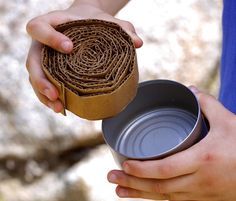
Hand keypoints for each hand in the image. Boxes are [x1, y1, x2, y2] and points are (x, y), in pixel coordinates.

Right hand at [26, 3, 142, 112]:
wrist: (83, 25)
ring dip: (43, 95)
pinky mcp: (48, 71)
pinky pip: (42, 85)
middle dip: (41, 79)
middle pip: (32, 61)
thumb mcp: (107, 22)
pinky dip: (48, 98)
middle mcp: (41, 43)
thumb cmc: (92, 22)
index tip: (69, 48)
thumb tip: (138, 43)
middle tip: (56, 93)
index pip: (39, 28)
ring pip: (35, 77)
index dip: (49, 38)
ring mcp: (43, 58)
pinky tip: (61, 108)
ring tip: (59, 107)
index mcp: (51, 24)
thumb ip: (122, 28)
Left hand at [107, 88, 235, 200]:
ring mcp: (201, 194)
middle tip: (111, 176)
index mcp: (203, 159)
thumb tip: (191, 90)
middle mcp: (199, 180)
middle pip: (159, 186)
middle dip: (132, 183)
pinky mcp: (204, 200)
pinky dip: (157, 199)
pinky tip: (144, 196)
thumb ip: (208, 104)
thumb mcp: (229, 122)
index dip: (142, 169)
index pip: (165, 169)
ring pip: (164, 197)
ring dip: (139, 194)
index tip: (124, 164)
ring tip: (119, 191)